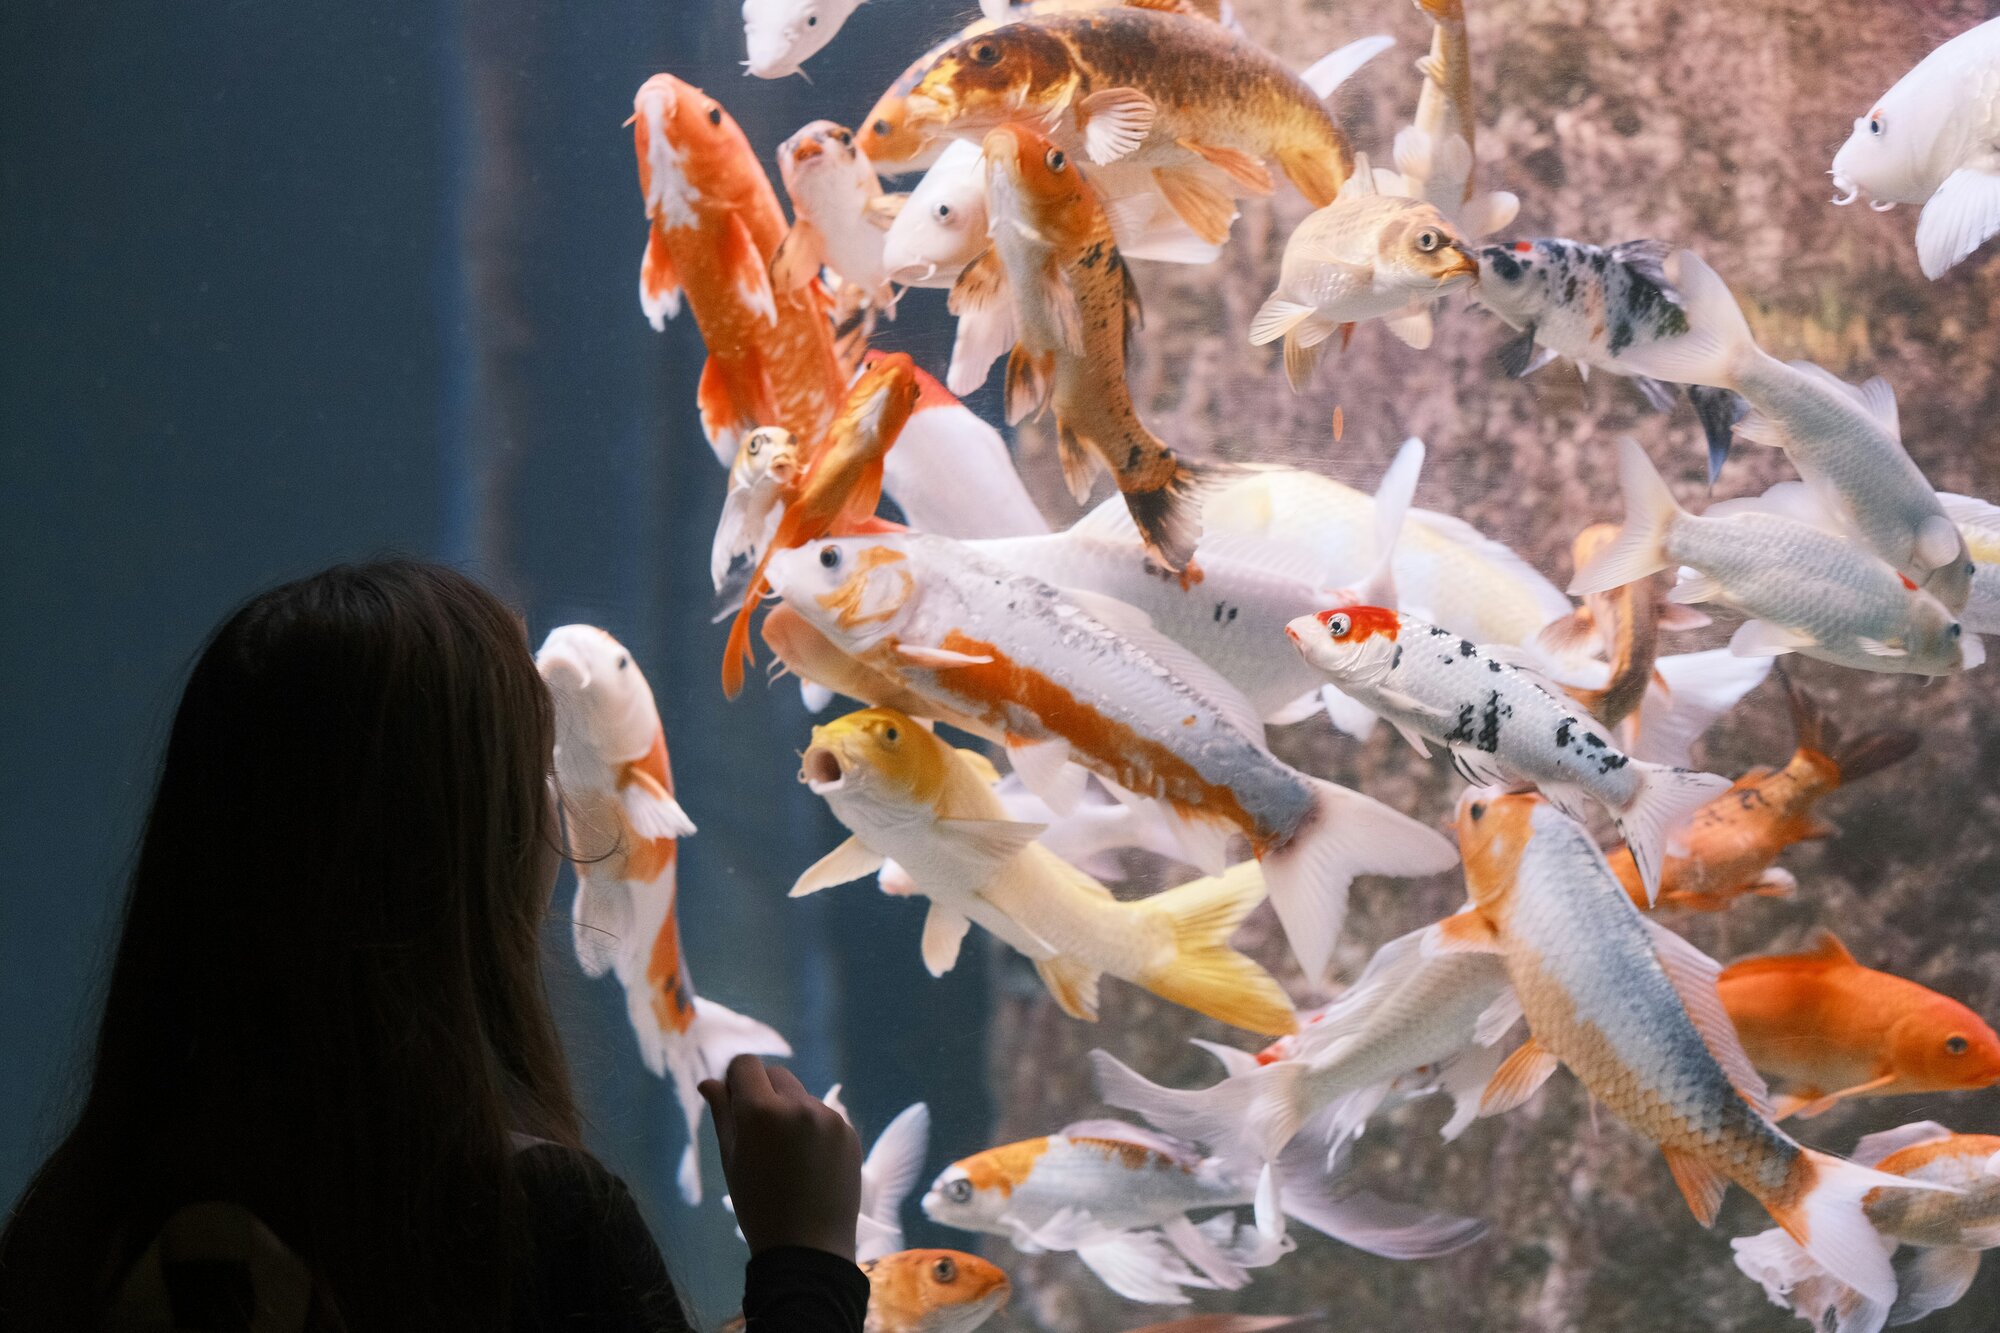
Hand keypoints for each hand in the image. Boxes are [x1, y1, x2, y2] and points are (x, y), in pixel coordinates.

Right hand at [700, 1055, 861, 1260]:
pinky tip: (809, 1163)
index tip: (734, 1102)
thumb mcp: (731, 1161)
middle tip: (758, 1132)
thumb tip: (710, 1082)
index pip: (746, 1064)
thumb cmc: (758, 1207)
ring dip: (789, 1111)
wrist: (808, 1247)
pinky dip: (812, 1128)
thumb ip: (722, 1114)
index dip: (736, 1079)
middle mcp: (798, 1105)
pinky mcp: (849, 1131)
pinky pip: (823, 1116)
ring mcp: (828, 1117)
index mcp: (762, 1112)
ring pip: (800, 1096)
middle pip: (776, 1074)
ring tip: (786, 1156)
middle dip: (763, 1092)